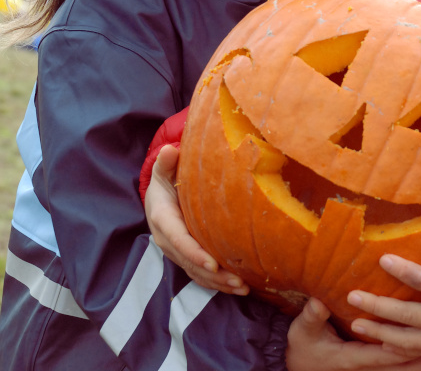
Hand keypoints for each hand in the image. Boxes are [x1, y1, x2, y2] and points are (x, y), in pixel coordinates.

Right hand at [144, 145, 248, 294]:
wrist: (159, 195)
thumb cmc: (166, 179)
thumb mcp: (163, 169)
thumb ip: (165, 162)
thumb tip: (169, 151)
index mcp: (162, 219)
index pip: (179, 240)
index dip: (195, 253)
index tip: (214, 264)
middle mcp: (167, 240)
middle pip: (190, 262)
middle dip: (214, 274)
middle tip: (239, 281)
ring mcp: (176, 251)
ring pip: (196, 273)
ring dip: (219, 283)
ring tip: (243, 288)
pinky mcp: (185, 257)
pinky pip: (200, 274)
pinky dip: (217, 283)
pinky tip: (238, 287)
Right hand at [286, 298, 420, 370]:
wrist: (301, 368)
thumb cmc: (304, 346)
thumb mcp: (304, 331)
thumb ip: (313, 316)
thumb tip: (320, 302)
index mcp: (354, 358)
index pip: (384, 352)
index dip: (403, 341)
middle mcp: (368, 367)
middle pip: (403, 364)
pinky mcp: (375, 369)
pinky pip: (402, 370)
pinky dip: (419, 363)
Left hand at [347, 220, 420, 360]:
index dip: (406, 272)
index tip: (383, 259)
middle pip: (408, 318)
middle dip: (379, 308)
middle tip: (352, 295)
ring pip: (406, 342)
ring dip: (378, 333)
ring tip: (354, 324)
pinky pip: (415, 355)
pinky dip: (394, 352)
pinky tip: (375, 345)